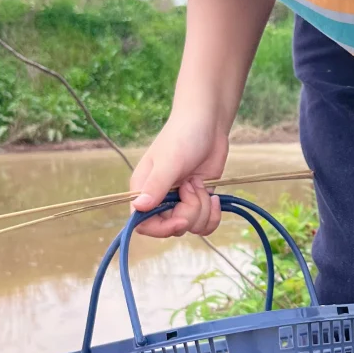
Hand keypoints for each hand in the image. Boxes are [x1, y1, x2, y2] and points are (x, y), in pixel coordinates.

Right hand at [130, 113, 228, 237]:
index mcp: (144, 190)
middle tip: (193, 186)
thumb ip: (156, 186)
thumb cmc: (183, 136)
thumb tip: (138, 208)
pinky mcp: (199, 200)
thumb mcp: (169, 162)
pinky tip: (215, 198)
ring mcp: (181, 201)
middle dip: (189, 212)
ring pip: (191, 226)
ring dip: (202, 209)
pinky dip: (213, 215)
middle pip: (171, 227)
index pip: (143, 224)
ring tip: (201, 183)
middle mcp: (160, 198)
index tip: (181, 219)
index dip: (162, 229)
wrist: (208, 124)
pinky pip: (205, 223)